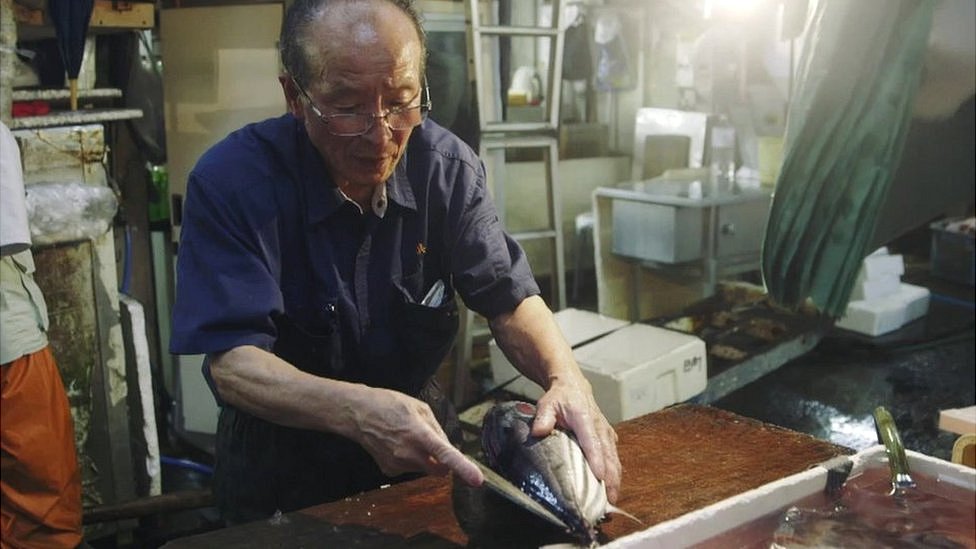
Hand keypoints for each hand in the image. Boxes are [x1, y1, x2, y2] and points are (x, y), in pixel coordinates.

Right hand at [351, 387, 483, 486]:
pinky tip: (396, 444)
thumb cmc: (389, 404)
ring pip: (423, 469)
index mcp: (420, 434)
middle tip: (432, 444)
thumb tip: (448, 448)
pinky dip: (408, 460)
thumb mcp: (419, 408)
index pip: (445, 454)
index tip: (477, 480)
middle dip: (443, 463)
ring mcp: (397, 464)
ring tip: (407, 437)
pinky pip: (408, 469)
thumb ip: (437, 429)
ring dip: (423, 458)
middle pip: (439, 470)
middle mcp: (409, 453)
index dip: (463, 468)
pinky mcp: (388, 471)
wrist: (357, 414)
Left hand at [531, 377, 621, 502]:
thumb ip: (543, 418)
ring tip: (612, 498)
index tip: (600, 476)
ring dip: (615, 477)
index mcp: (584, 418)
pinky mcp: (609, 437)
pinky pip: (614, 456)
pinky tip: (612, 488)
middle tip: (609, 497)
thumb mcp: (547, 404)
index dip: (596, 459)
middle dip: (610, 476)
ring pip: (614, 457)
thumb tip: (538, 431)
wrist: (573, 386)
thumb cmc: (559, 398)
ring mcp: (606, 432)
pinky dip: (615, 472)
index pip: (592, 441)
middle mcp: (599, 426)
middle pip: (607, 453)